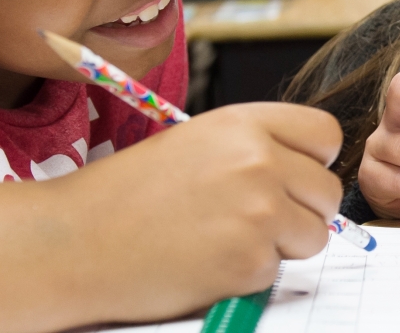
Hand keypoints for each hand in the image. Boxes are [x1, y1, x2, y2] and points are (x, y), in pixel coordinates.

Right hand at [66, 102, 343, 321]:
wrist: (72, 242)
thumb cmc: (122, 197)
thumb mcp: (191, 145)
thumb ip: (249, 151)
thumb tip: (303, 176)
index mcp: (242, 123)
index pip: (325, 134)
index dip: (312, 162)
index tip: (291, 179)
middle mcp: (257, 160)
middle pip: (327, 192)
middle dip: (301, 212)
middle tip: (252, 222)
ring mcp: (258, 212)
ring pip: (314, 236)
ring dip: (280, 246)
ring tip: (223, 241)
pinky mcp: (250, 261)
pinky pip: (279, 271)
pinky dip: (249, 276)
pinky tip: (205, 263)